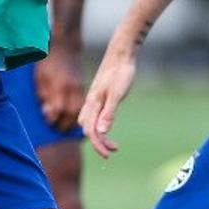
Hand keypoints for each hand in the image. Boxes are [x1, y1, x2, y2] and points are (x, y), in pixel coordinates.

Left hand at [35, 49, 85, 131]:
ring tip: (65, 125)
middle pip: (72, 112)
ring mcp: (80, 87)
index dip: (54, 118)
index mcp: (59, 85)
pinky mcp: (84, 86)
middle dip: (65, 124)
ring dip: (74, 121)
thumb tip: (47, 113)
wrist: (64, 46)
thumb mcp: (40, 78)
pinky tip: (72, 117)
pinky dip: (79, 113)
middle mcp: (72, 88)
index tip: (49, 122)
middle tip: (58, 129)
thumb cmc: (47, 63)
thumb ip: (43, 96)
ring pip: (80, 110)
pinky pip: (84, 104)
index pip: (59, 109)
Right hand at [78, 43, 137, 158]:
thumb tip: (101, 132)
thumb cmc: (120, 72)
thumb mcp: (117, 94)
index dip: (99, 145)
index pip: (91, 131)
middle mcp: (90, 102)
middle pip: (88, 129)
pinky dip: (97, 125)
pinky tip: (106, 124)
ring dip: (98, 135)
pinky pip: (92, 115)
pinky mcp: (98, 95)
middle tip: (114, 150)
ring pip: (88, 122)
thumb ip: (108, 113)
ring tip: (111, 142)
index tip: (109, 154)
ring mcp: (93, 99)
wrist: (121, 53)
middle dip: (99, 143)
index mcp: (93, 103)